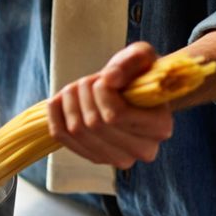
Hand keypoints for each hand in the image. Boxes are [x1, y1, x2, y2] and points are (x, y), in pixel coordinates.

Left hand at [46, 42, 173, 168]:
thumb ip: (132, 60)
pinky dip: (55, 116)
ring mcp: (117, 158)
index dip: (101, 92)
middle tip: (87, 81)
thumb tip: (109, 78)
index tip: (103, 77)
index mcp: (160, 126)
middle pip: (95, 124)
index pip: (116, 115)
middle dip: (84, 95)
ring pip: (78, 131)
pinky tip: (58, 101)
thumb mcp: (142, 56)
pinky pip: (63, 139)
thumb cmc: (140, 74)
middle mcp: (142, 149)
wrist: (133, 94)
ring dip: (69, 103)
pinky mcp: (96, 158)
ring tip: (75, 89)